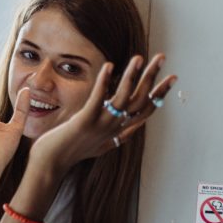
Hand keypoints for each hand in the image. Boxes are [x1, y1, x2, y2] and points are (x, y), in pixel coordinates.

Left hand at [30, 53, 176, 174]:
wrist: (50, 164)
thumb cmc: (71, 153)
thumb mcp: (101, 147)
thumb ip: (118, 137)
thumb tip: (132, 132)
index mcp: (118, 131)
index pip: (145, 110)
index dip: (160, 94)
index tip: (172, 76)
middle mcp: (113, 128)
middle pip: (139, 101)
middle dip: (152, 78)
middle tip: (162, 57)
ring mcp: (100, 125)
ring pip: (123, 99)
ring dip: (132, 76)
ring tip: (139, 58)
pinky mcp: (84, 122)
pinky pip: (97, 99)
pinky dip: (104, 83)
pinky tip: (109, 66)